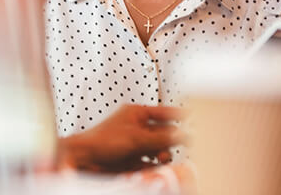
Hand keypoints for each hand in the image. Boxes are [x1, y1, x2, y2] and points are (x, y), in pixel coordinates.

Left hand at [58, 105, 183, 171]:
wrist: (84, 159)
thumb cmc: (102, 141)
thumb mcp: (137, 138)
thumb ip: (163, 137)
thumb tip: (185, 134)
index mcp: (136, 113)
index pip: (164, 112)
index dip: (180, 116)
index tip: (196, 119)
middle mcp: (136, 126)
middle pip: (164, 133)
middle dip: (169, 141)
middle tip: (174, 147)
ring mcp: (134, 143)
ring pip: (158, 149)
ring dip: (162, 155)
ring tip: (159, 160)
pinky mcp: (132, 159)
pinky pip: (150, 162)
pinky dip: (153, 166)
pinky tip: (152, 169)